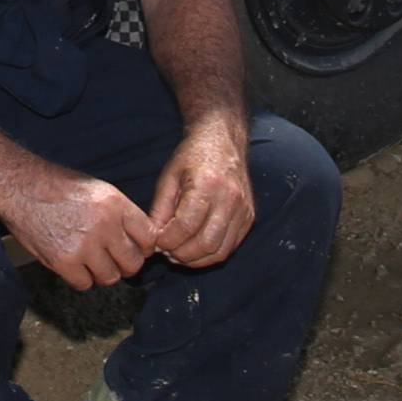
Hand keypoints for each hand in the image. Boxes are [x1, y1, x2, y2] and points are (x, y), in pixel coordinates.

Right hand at [0, 161, 157, 290]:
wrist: (20, 186)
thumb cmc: (57, 185)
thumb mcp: (97, 189)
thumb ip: (119, 213)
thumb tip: (137, 239)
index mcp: (115, 203)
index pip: (149, 237)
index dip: (143, 247)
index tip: (135, 249)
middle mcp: (104, 225)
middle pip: (133, 263)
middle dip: (124, 264)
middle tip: (112, 259)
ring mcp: (84, 245)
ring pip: (110, 277)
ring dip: (102, 273)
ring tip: (90, 260)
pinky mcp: (64, 261)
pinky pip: (85, 284)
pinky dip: (80, 278)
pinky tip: (73, 264)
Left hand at [148, 118, 253, 268]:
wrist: (222, 140)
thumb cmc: (193, 155)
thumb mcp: (169, 176)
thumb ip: (160, 209)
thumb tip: (153, 238)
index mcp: (208, 184)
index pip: (186, 225)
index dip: (168, 240)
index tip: (157, 243)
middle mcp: (230, 198)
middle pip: (205, 243)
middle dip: (182, 255)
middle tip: (167, 253)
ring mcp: (243, 210)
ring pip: (220, 251)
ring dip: (196, 260)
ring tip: (179, 254)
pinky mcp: (248, 217)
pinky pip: (230, 247)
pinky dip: (211, 254)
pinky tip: (196, 249)